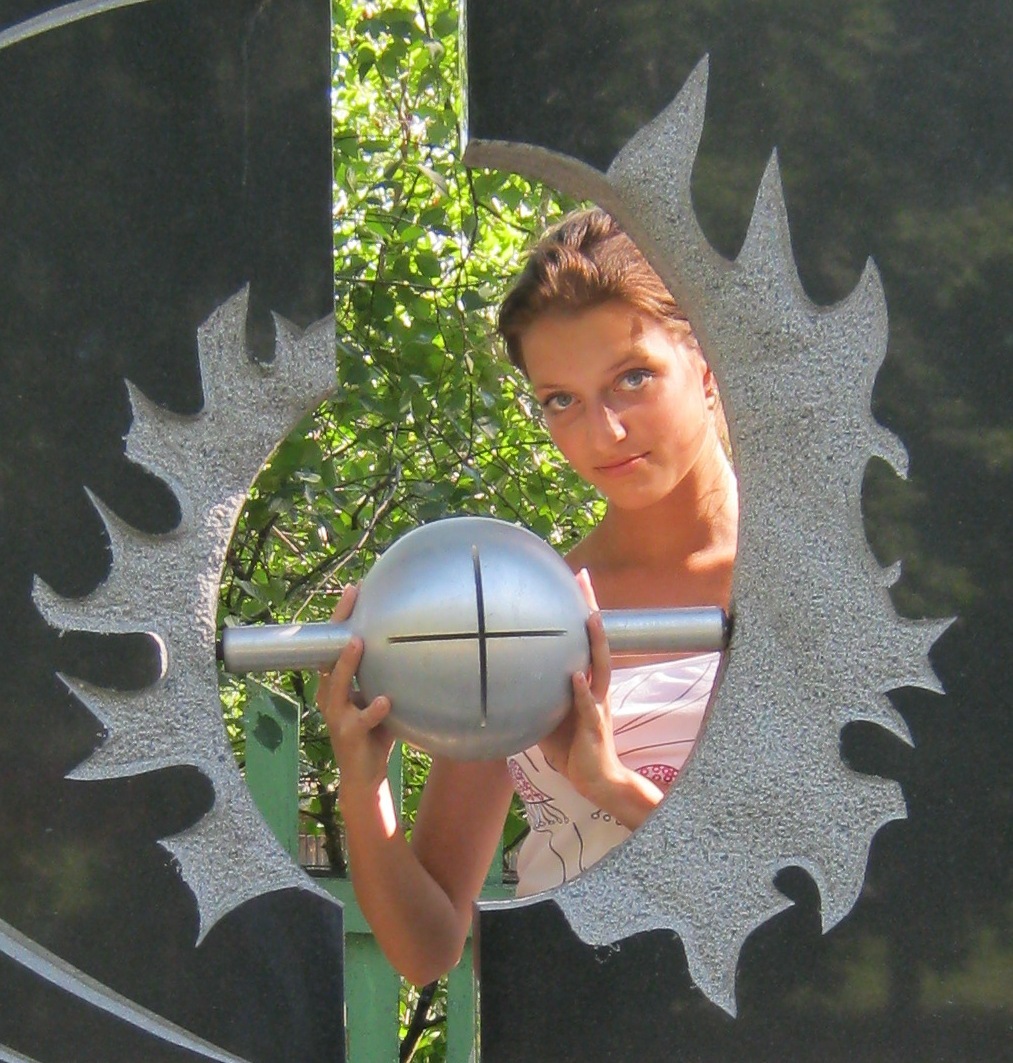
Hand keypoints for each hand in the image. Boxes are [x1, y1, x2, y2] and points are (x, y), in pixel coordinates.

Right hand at [317, 584, 393, 791]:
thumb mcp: (377, 696)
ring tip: (358, 644)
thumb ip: (383, 674)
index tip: (354, 590)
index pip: (334, 645)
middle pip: (328, 657)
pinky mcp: (350, 736)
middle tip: (351, 601)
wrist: (366, 776)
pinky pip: (362, 720)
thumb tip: (409, 643)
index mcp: (337, 685)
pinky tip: (385, 700)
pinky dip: (373, 709)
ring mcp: (338, 717)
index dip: (341, 618)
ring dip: (346, 664)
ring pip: (337, 686)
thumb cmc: (375, 730)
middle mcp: (331, 697)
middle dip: (338, 629)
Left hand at [537, 570, 624, 805]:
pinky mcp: (594, 727)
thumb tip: (506, 679)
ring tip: (590, 618)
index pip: (586, 641)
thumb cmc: (572, 747)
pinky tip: (574, 676)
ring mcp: (598, 706)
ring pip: (600, 668)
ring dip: (595, 643)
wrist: (596, 781)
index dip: (583, 611)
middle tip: (584, 580)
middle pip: (598, 642)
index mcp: (588, 684)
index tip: (577, 580)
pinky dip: (581, 690)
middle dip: (592, 610)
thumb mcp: (549, 715)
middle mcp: (597, 688)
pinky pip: (587, 706)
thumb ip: (536, 695)